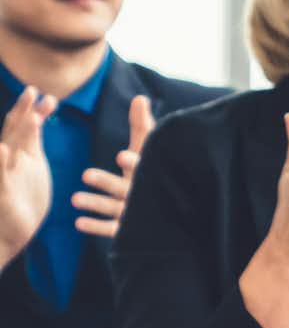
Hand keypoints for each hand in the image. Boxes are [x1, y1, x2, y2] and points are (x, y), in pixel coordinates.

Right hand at [0, 87, 56, 264]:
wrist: (13, 229)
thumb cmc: (22, 195)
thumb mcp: (30, 162)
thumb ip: (32, 139)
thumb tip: (37, 114)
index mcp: (18, 152)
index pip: (23, 126)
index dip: (32, 110)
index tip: (47, 96)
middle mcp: (8, 159)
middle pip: (16, 131)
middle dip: (24, 112)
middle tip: (34, 92)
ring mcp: (4, 174)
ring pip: (9, 149)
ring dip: (19, 132)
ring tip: (33, 117)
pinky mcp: (3, 192)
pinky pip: (1, 176)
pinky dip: (1, 163)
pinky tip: (2, 150)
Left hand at [69, 95, 154, 239]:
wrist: (175, 212)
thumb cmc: (156, 172)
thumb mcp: (148, 150)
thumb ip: (142, 126)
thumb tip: (139, 98)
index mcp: (149, 172)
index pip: (142, 166)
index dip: (132, 162)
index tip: (121, 156)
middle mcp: (144, 193)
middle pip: (124, 187)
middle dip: (107, 182)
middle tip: (87, 174)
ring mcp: (136, 212)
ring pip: (114, 208)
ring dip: (95, 203)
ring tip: (74, 199)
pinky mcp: (129, 229)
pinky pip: (111, 229)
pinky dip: (96, 226)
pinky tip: (79, 223)